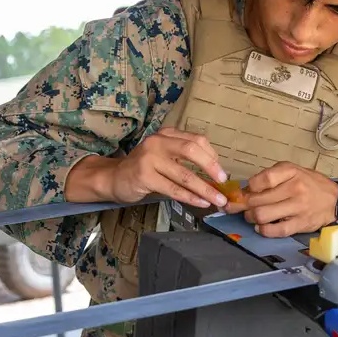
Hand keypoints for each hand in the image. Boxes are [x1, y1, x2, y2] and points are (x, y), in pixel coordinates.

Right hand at [108, 127, 228, 207]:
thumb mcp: (164, 155)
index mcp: (167, 134)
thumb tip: (215, 171)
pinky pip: (173, 189)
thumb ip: (184, 157)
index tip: (221, 172)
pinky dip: (190, 197)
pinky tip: (201, 202)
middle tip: (223, 182)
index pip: (196, 140)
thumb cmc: (144, 168)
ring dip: (204, 188)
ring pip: (184, 174)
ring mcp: (149, 158)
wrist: (114, 178)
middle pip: (192, 150)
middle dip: (211, 167)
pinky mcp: (144, 176)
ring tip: (217, 199)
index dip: (212, 156)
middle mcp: (158, 142)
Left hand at [242, 161, 337, 237]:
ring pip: (262, 215)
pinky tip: (261, 227)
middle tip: (243, 206)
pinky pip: (276, 231)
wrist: (335, 200)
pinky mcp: (300, 224)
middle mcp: (295, 188)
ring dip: (251, 217)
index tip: (248, 190)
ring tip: (252, 216)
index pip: (262, 179)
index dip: (250, 187)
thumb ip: (271, 177)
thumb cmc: (310, 183)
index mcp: (291, 172)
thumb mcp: (292, 171)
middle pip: (258, 199)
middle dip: (245, 204)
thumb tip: (245, 191)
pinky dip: (263, 230)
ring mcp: (298, 207)